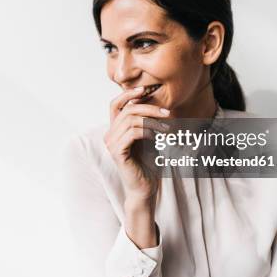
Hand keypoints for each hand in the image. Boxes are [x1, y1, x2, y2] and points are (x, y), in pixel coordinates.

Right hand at [103, 86, 169, 202]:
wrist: (145, 188)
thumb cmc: (148, 163)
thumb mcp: (148, 137)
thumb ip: (145, 121)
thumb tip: (153, 101)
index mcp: (114, 129)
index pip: (115, 104)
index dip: (128, 94)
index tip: (145, 89)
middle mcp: (109, 135)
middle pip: (127, 110)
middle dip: (149, 108)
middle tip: (167, 112)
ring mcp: (111, 144)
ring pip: (131, 120)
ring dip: (152, 121)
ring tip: (167, 128)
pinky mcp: (117, 152)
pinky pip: (133, 133)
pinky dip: (148, 131)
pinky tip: (159, 137)